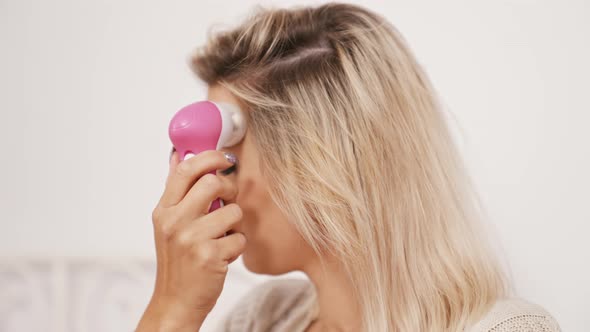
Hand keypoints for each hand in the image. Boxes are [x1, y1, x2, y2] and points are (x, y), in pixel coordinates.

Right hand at [136, 149, 244, 331]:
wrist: (175, 302)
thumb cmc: (177, 261)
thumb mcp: (168, 225)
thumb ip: (177, 192)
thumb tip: (178, 155)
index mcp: (163, 211)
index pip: (185, 170)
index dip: (209, 157)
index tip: (225, 158)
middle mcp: (174, 222)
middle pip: (213, 183)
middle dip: (229, 189)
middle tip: (227, 201)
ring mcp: (191, 239)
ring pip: (233, 211)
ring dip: (235, 225)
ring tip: (222, 237)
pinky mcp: (210, 256)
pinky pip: (240, 238)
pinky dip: (237, 247)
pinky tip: (223, 255)